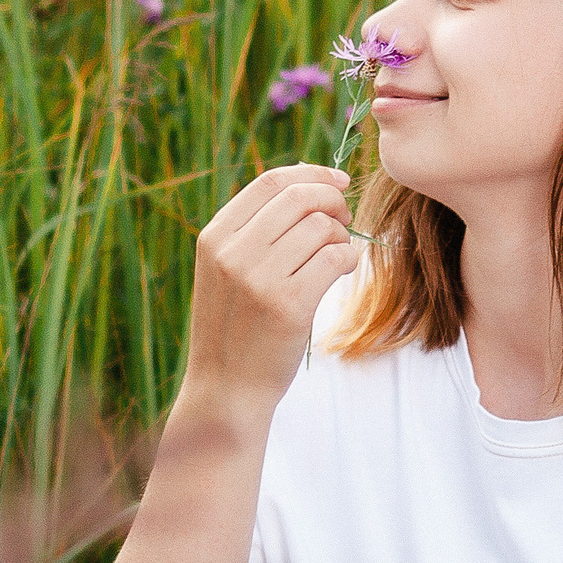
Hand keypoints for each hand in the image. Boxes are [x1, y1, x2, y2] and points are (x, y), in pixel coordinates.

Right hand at [183, 165, 358, 407]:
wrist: (226, 389)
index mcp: (214, 237)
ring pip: (322, 227)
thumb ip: (253, 231)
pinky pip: (336, 257)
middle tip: (345, 218)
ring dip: (341, 235)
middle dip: (333, 200)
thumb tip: (306, 184)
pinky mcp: (288, 305)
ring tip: (336, 255)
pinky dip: (349, 258)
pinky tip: (343, 270)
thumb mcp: (225, 271)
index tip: (337, 180)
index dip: (311, 173)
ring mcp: (259, 278)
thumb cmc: (236, 328)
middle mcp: (233, 252)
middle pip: (299, 197)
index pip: (270, 182)